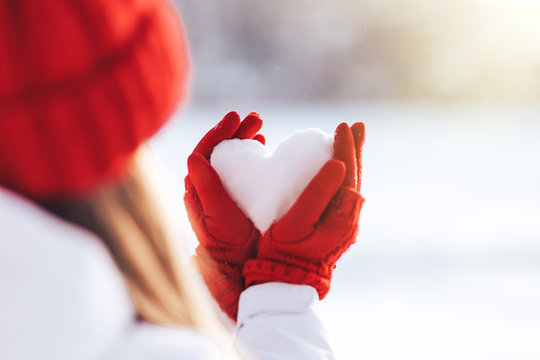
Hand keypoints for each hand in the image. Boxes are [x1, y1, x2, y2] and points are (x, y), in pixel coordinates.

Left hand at [184, 111, 263, 319]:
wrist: (242, 263)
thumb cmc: (230, 243)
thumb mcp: (219, 216)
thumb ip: (207, 188)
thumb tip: (193, 156)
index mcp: (198, 188)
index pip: (203, 151)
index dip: (218, 131)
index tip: (236, 117)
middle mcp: (207, 185)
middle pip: (217, 148)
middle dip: (234, 130)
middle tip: (255, 118)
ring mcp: (222, 188)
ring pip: (228, 154)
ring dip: (242, 137)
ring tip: (260, 126)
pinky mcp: (236, 192)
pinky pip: (240, 165)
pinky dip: (249, 151)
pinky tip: (261, 144)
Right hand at [243, 122, 364, 298]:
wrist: (288, 280)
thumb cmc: (284, 249)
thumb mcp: (296, 221)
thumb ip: (317, 193)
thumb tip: (338, 164)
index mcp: (342, 213)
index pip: (348, 171)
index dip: (346, 146)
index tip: (342, 125)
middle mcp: (350, 217)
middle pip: (356, 176)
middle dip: (355, 149)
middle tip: (356, 125)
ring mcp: (346, 224)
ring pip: (353, 184)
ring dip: (353, 161)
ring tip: (352, 140)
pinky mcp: (339, 227)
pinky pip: (346, 194)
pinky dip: (345, 176)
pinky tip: (339, 169)